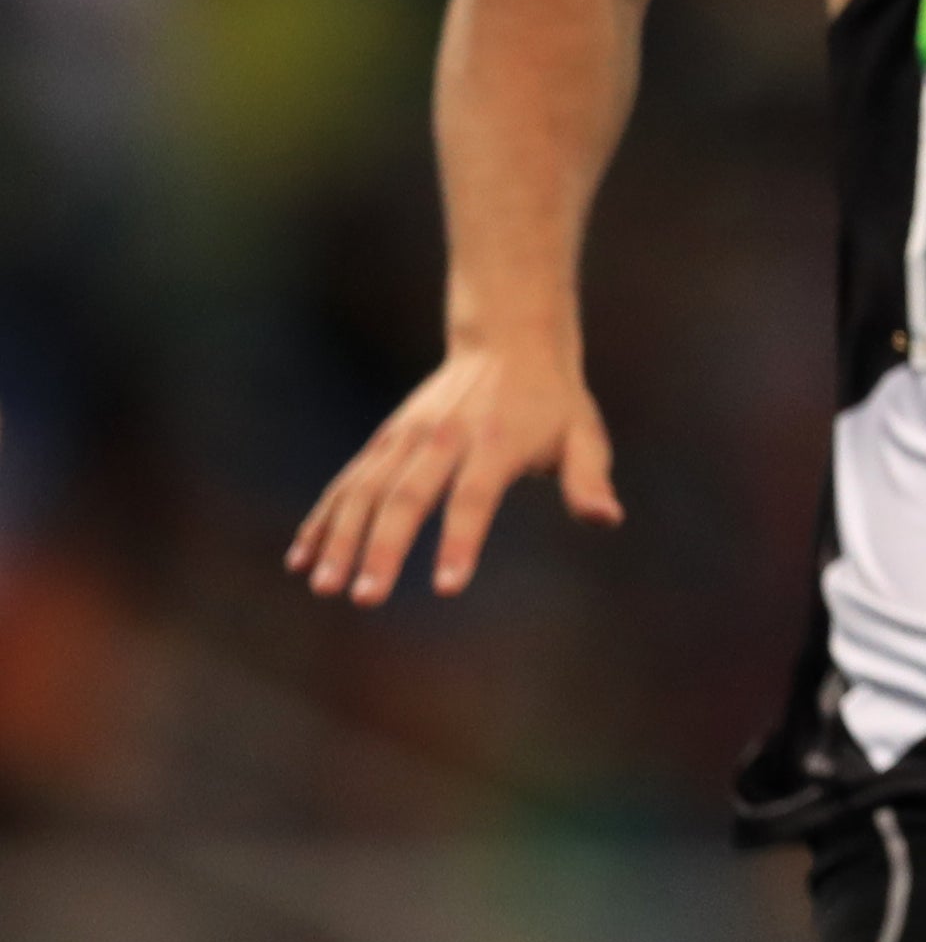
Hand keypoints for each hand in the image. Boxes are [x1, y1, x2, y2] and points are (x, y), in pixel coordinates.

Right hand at [287, 341, 620, 603]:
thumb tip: (606, 519)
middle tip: (363, 599)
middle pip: (406, 498)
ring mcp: (406, 437)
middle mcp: (442, 439)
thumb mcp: (584, 435)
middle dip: (381, 550)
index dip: (460, 542)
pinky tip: (303, 558)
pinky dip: (324, 519)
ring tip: (322, 587)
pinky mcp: (385, 439)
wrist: (508, 341)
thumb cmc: (554, 402)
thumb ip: (590, 479)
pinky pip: (347, 482)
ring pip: (364, 491)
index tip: (446, 588)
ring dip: (340, 539)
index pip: (473, 499)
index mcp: (495, 443)